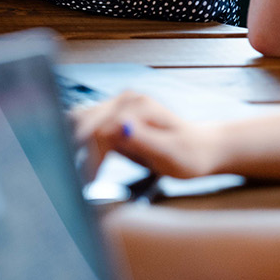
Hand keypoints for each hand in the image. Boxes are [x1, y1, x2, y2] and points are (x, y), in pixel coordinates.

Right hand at [72, 91, 225, 179]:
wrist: (200, 149)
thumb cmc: (190, 154)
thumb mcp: (169, 153)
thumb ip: (143, 140)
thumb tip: (119, 127)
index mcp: (139, 105)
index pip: (101, 128)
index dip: (92, 155)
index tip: (90, 180)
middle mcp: (127, 99)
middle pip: (86, 121)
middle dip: (79, 150)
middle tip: (82, 178)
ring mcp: (120, 105)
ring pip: (82, 122)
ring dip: (78, 147)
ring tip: (84, 173)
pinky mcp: (115, 116)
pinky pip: (90, 127)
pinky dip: (85, 146)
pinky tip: (90, 165)